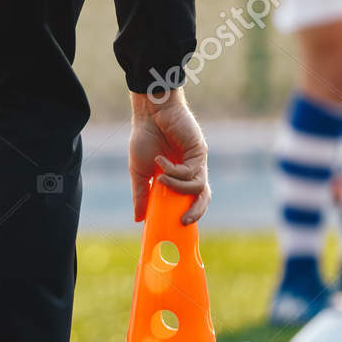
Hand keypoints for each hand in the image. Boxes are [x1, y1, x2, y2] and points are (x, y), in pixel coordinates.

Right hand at [129, 90, 209, 224]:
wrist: (150, 113)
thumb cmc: (145, 138)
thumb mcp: (140, 172)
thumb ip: (142, 194)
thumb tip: (138, 219)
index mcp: (180, 176)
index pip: (190, 199)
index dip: (188, 212)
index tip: (177, 227)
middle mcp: (191, 170)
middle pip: (203, 196)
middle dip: (196, 212)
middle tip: (183, 221)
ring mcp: (196, 161)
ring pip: (197, 187)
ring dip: (177, 187)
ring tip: (161, 180)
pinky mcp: (199, 152)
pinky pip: (190, 172)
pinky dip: (174, 171)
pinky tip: (161, 162)